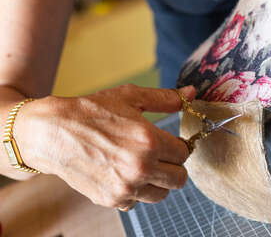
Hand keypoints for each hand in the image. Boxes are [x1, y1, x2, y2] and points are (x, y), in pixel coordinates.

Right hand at [14, 84, 195, 208]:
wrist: (54, 132)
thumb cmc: (93, 111)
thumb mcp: (131, 96)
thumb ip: (166, 98)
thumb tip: (192, 93)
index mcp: (149, 141)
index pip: (184, 153)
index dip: (178, 145)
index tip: (170, 141)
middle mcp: (140, 168)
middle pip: (179, 179)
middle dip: (173, 165)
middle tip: (160, 153)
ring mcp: (125, 187)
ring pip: (161, 195)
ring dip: (156, 181)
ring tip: (142, 163)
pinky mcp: (111, 199)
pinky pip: (136, 202)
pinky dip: (135, 190)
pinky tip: (123, 172)